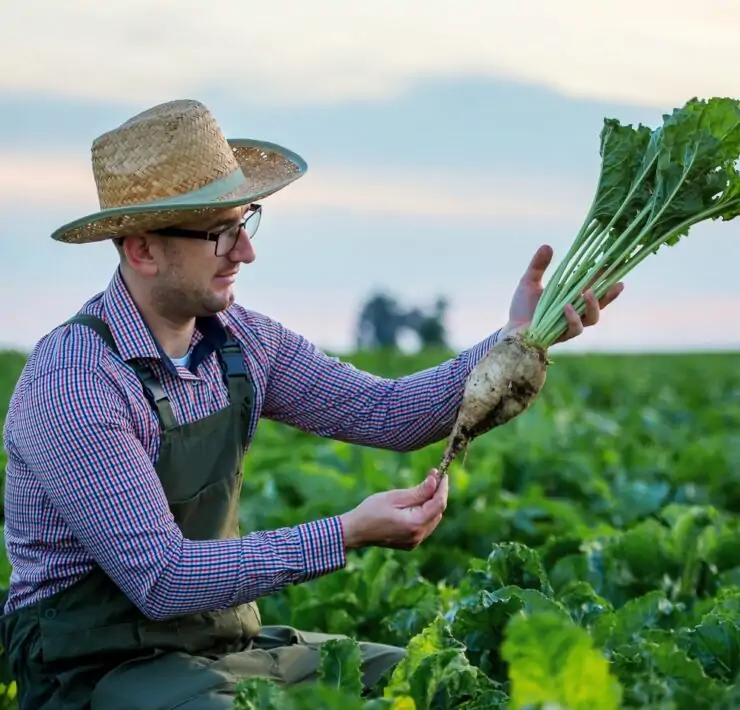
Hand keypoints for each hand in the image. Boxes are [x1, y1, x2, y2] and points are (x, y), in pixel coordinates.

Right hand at [339, 471, 447, 550]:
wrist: (355, 531)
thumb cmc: (371, 510)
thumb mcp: (395, 497)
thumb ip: (418, 491)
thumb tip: (435, 481)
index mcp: (415, 524)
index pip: (439, 504)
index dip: (442, 488)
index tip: (442, 473)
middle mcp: (418, 536)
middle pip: (437, 512)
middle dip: (437, 494)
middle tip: (432, 477)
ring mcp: (414, 542)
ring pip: (432, 519)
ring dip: (431, 504)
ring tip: (423, 488)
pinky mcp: (410, 543)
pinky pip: (424, 526)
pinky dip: (424, 513)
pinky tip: (415, 504)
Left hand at [502, 244, 623, 343]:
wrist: (510, 331)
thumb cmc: (521, 308)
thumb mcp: (529, 282)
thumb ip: (538, 266)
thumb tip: (547, 245)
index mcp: (571, 297)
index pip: (594, 286)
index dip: (606, 277)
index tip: (614, 263)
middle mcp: (575, 312)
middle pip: (601, 303)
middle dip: (611, 293)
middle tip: (618, 282)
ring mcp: (570, 325)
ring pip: (593, 318)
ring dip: (593, 305)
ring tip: (587, 292)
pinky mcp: (562, 336)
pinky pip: (575, 329)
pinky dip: (572, 318)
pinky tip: (566, 307)